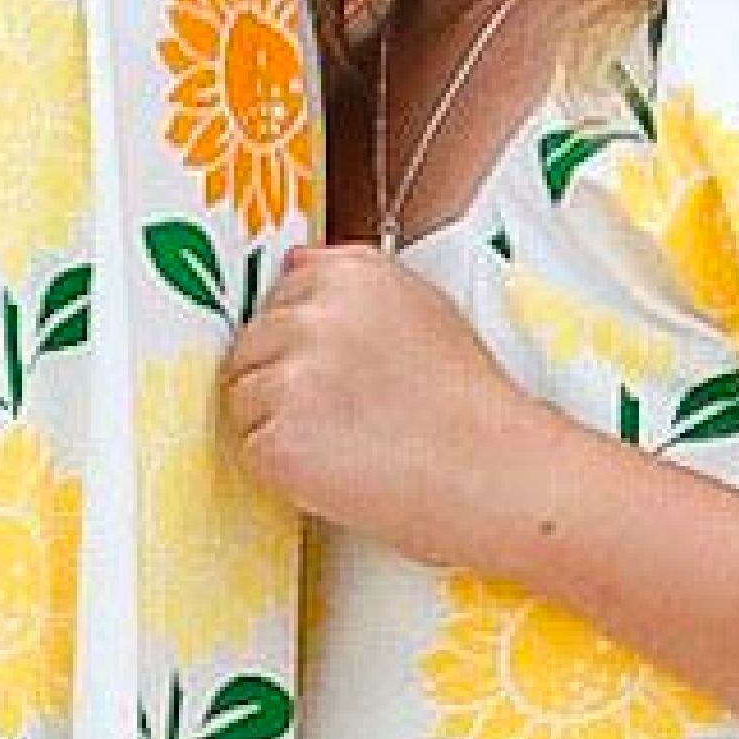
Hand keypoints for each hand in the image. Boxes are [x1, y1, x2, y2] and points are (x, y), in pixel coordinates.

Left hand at [224, 244, 545, 562]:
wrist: (497, 474)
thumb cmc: (467, 405)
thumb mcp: (422, 307)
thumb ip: (350, 282)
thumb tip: (290, 264)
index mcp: (347, 273)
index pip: (275, 298)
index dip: (301, 346)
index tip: (338, 373)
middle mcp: (313, 314)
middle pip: (249, 347)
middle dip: (282, 384)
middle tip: (346, 416)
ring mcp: (291, 374)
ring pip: (242, 398)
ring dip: (277, 425)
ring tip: (347, 442)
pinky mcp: (278, 435)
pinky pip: (249, 447)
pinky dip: (280, 466)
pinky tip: (336, 467)